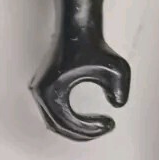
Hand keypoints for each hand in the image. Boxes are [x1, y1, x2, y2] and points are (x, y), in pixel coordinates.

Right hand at [31, 26, 130, 140]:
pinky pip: (52, 113)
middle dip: (83, 133)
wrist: (76, 27)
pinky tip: (86, 118)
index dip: (90, 129)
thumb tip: (117, 105)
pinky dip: (67, 120)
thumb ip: (121, 90)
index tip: (110, 123)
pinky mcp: (42, 87)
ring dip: (74, 129)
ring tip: (97, 126)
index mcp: (52, 90)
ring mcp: (37, 89)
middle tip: (104, 128)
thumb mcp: (116, 68)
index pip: (68, 123)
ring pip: (53, 122)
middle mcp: (39, 91)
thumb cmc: (93, 45)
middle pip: (58, 127)